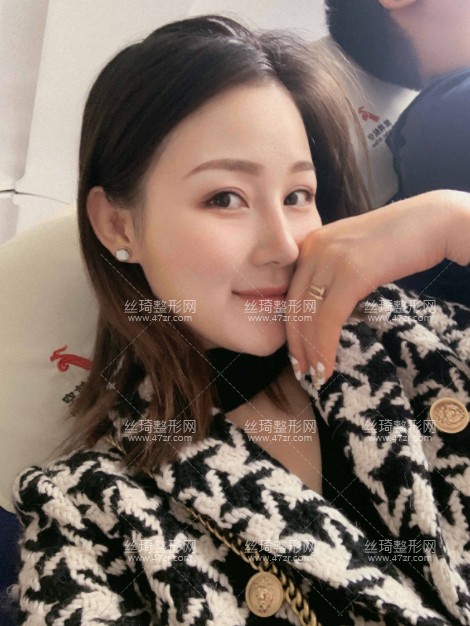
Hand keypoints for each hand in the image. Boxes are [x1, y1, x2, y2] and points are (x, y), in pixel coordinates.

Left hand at [285, 190, 469, 386]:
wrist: (433, 222)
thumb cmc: (399, 240)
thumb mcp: (354, 253)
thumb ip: (333, 273)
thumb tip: (325, 307)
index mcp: (311, 244)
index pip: (291, 293)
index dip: (291, 327)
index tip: (297, 352)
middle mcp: (313, 248)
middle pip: (294, 306)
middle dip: (296, 344)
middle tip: (302, 371)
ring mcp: (330, 259)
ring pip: (308, 316)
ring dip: (310, 352)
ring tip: (316, 375)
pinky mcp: (350, 273)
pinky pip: (328, 319)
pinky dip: (325, 347)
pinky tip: (328, 366)